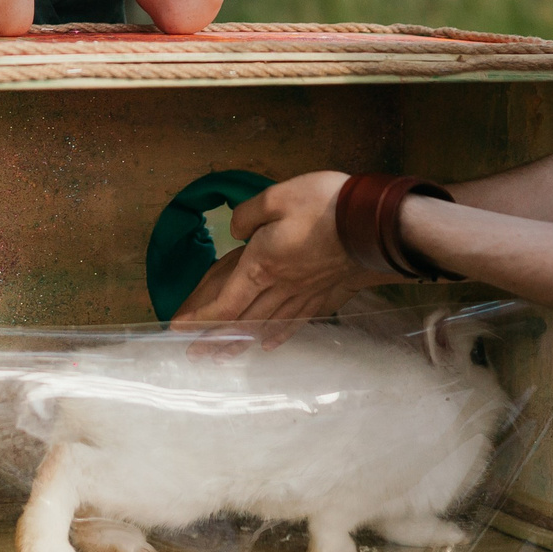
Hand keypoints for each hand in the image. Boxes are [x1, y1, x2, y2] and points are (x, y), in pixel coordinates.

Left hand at [173, 171, 381, 345]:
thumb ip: (249, 214)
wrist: (374, 225)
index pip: (225, 302)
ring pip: (267, 325)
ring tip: (224, 355)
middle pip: (243, 321)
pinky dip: (279, 334)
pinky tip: (270, 343)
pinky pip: (296, 321)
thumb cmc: (325, 205)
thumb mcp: (278, 196)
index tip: (179, 329)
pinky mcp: (325, 294)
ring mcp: (304, 294)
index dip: (200, 318)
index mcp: (262, 265)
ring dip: (242, 342)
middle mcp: (280, 287)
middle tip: (194, 354)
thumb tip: (235, 231)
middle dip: (215, 338)